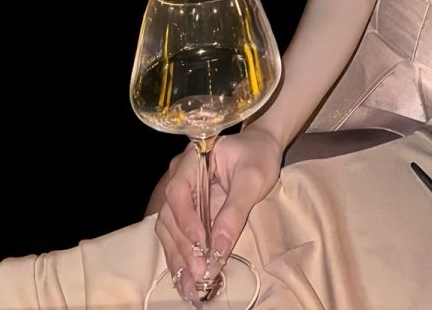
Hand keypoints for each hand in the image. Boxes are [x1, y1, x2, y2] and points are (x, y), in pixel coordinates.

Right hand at [148, 126, 283, 302]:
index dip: (186, 219)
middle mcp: (180, 177)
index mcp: (192, 160)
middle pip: (170, 215)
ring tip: (190, 283)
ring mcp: (182, 196)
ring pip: (169, 230)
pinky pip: (178, 236)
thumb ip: (235, 212)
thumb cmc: (258, 155)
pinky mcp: (188, 212)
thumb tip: (219, 249)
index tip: (202, 241)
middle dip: (183, 247)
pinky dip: (182, 257)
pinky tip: (187, 278)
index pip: (178, 191)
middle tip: (198, 272)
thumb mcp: (252, 180)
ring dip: (179, 258)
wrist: (262, 147)